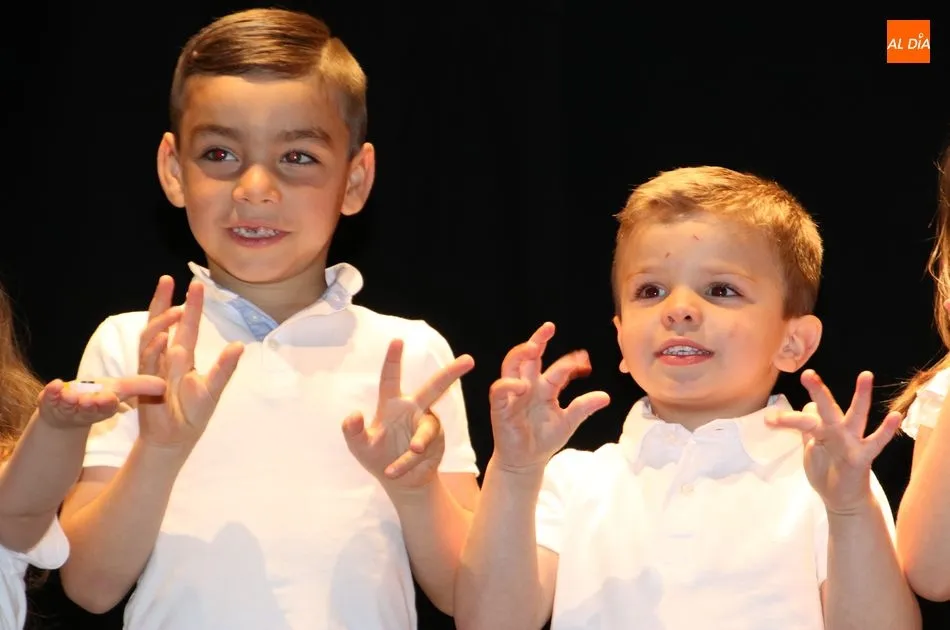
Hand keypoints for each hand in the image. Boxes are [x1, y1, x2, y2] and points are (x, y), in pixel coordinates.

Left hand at [37, 376, 165, 430]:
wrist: (66, 413)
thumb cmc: (98, 397)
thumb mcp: (121, 390)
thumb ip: (142, 386)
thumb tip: (166, 385)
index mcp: (105, 407)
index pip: (108, 407)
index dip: (107, 403)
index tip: (109, 398)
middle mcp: (86, 409)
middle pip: (89, 408)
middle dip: (90, 404)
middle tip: (90, 399)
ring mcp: (67, 407)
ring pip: (69, 406)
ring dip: (70, 401)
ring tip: (70, 395)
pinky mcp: (50, 403)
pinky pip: (49, 399)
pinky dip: (51, 393)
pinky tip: (55, 385)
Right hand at [137, 276, 243, 452]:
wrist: (174, 438)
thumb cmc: (193, 412)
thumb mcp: (214, 389)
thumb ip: (225, 368)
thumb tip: (238, 345)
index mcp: (183, 355)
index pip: (186, 325)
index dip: (190, 305)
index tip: (196, 284)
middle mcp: (167, 357)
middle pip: (161, 323)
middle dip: (163, 301)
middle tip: (168, 280)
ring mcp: (153, 368)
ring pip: (151, 338)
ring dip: (161, 323)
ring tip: (175, 310)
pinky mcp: (145, 383)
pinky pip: (148, 363)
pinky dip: (154, 350)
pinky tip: (164, 339)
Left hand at [342, 339, 473, 490]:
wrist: (399, 482)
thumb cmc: (377, 457)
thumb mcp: (358, 446)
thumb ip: (352, 430)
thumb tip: (353, 414)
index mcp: (393, 404)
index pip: (391, 377)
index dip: (393, 359)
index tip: (397, 340)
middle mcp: (413, 410)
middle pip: (435, 387)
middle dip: (451, 373)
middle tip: (469, 359)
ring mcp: (427, 426)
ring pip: (427, 429)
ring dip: (419, 440)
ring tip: (414, 451)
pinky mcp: (435, 444)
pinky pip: (422, 450)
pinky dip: (407, 461)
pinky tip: (393, 470)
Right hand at [488, 322, 609, 473]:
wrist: (527, 461)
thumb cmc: (544, 439)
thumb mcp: (569, 421)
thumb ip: (583, 407)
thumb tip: (605, 396)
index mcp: (545, 387)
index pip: (558, 368)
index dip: (571, 362)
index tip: (584, 359)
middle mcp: (528, 386)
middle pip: (529, 356)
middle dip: (537, 340)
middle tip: (549, 328)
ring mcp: (513, 395)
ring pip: (511, 365)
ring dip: (520, 353)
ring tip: (533, 347)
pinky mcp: (500, 407)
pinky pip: (500, 390)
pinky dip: (509, 385)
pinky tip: (522, 386)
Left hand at [766, 369, 900, 513]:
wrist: (843, 500)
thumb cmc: (827, 471)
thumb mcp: (812, 448)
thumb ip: (808, 428)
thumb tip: (806, 405)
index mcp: (823, 430)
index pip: (806, 416)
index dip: (787, 418)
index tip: (768, 420)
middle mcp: (837, 431)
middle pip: (827, 408)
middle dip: (818, 391)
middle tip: (807, 374)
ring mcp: (851, 442)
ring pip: (855, 417)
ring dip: (861, 397)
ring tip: (865, 376)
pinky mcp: (862, 457)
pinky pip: (875, 442)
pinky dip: (885, 430)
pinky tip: (895, 416)